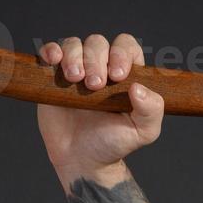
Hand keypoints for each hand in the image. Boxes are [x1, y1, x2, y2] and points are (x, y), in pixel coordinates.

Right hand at [36, 32, 162, 178]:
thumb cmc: (114, 143)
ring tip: (75, 79)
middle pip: (98, 43)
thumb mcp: (142, 132)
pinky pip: (51, 52)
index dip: (121, 54)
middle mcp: (102, 67)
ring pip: (75, 44)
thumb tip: (139, 88)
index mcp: (127, 76)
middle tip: (94, 86)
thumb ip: (151, 110)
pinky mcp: (53, 76)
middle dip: (96, 60)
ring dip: (74, 57)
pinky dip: (51, 50)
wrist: (82, 159)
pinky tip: (54, 60)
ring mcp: (77, 70)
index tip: (117, 76)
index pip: (127, 47)